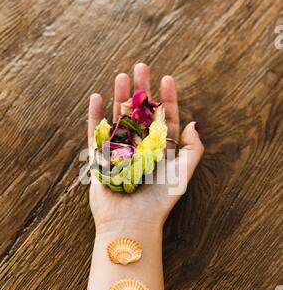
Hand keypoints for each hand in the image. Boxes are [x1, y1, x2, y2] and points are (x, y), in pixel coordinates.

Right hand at [88, 63, 203, 232]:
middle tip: (142, 66)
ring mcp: (119, 151)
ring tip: (122, 76)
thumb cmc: (159, 201)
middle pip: (140, 113)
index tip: (167, 78)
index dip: (166, 98)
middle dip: (142, 90)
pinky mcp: (100, 158)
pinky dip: (95, 115)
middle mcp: (139, 148)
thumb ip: (192, 149)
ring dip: (120, 96)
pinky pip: (96, 132)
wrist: (131, 222)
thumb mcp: (183, 174)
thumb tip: (193, 122)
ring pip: (118, 118)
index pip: (164, 119)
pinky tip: (97, 97)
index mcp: (160, 150)